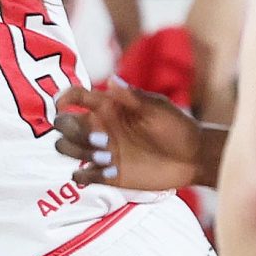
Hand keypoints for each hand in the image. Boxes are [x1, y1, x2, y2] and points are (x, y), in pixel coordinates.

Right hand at [54, 84, 206, 191]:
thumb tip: (110, 80)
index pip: (77, 98)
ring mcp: (102, 152)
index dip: (64, 98)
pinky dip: (85, 175)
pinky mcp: (107, 175)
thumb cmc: (177, 128)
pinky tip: (106, 172)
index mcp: (109, 108)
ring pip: (67, 149)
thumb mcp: (158, 109)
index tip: (62, 105)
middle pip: (65, 126)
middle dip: (72, 131)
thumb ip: (133, 97)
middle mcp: (100, 128)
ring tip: (107, 158)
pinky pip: (82, 175)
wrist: (193, 158)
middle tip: (100, 140)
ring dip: (79, 152)